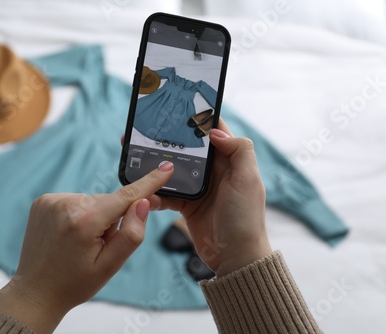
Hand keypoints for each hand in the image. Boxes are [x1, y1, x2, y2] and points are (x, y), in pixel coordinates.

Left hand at [0, 163, 173, 333]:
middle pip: (108, 201)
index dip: (149, 182)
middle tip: (97, 245)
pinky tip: (69, 234)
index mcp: (84, 222)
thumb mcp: (110, 266)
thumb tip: (143, 202)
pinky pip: (75, 201)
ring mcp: (51, 200)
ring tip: (80, 243)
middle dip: (111, 218)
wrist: (36, 291)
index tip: (166, 168)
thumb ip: (131, 233)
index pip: (125, 196)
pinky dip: (79, 214)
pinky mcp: (43, 201)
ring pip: (92, 201)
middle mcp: (66, 204)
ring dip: (94, 216)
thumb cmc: (75, 283)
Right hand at [151, 118, 271, 276]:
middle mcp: (213, 171)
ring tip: (137, 155)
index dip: (198, 118)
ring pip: (173, 169)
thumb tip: (214, 130)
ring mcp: (198, 188)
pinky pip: (167, 193)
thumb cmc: (245, 218)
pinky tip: (143, 190)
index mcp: (230, 160)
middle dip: (169, 139)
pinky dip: (155, 192)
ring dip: (156, 165)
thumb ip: (238, 150)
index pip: (213, 132)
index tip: (178, 107)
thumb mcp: (248, 180)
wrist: (235, 257)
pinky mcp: (186, 205)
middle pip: (188, 148)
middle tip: (147, 130)